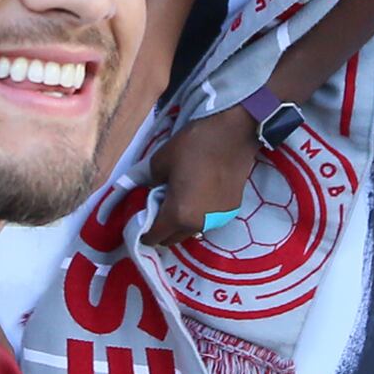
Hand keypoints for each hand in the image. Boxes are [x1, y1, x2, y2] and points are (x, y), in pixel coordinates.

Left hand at [142, 110, 263, 248]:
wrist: (233, 134)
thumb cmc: (194, 145)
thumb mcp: (159, 160)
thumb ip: (148, 182)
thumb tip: (150, 192)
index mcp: (178, 214)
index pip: (154, 237)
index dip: (143, 231)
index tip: (139, 220)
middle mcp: (198, 224)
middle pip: (172, 239)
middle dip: (161, 229)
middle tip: (156, 208)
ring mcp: (218, 220)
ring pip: (190, 231)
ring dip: (180, 223)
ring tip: (178, 200)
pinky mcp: (231, 211)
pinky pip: (207, 220)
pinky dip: (198, 214)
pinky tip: (198, 194)